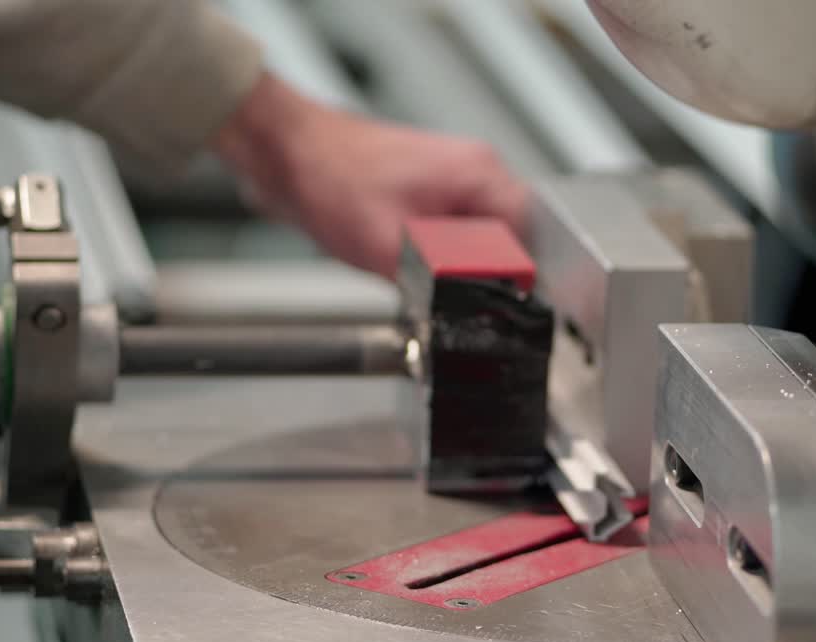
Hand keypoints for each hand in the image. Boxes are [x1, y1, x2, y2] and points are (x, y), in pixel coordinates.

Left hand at [214, 73, 528, 278]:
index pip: (530, 239)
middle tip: (443, 294)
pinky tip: (403, 263)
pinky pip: (448, 238)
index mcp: (480, 174)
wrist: (285, 153)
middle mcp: (473, 172)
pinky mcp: (427, 194)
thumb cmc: (330, 178)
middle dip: (480, 277)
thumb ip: (440, 284)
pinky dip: (432, 258)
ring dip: (452, 269)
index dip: (515, 281)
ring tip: (413, 273)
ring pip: (476, 245)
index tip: (495, 308)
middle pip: (506, 245)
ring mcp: (451, 181)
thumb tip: (469, 314)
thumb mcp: (391, 247)